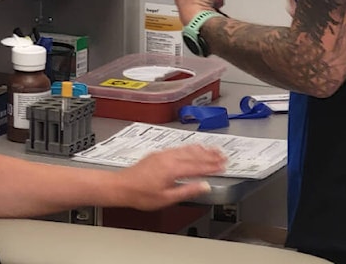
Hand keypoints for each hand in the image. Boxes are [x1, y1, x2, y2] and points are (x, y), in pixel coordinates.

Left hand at [112, 145, 226, 209]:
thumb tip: (204, 186)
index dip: (212, 166)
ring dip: (202, 149)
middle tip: (223, 156)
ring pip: (187, 149)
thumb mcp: (167, 198)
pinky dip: (190, 148)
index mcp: (172, 169)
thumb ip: (187, 191)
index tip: (223, 166)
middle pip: (194, 155)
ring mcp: (163, 154)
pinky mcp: (158, 154)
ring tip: (213, 149)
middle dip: (210, 155)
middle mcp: (169, 158)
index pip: (198, 166)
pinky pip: (179, 148)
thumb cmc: (141, 195)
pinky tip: (193, 148)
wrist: (121, 186)